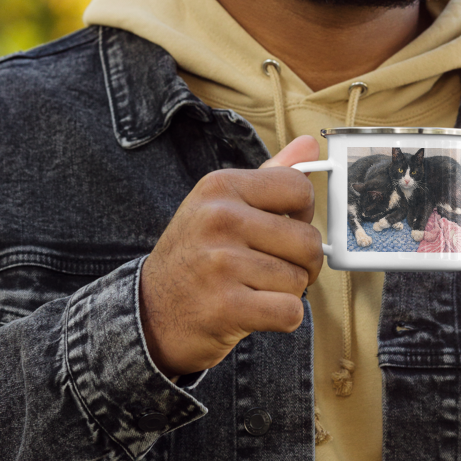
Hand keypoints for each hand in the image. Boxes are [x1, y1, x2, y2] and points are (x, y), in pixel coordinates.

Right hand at [139, 135, 322, 378]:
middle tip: (274, 268)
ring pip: (299, 279)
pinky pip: (290, 312)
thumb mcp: (222, 204)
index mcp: (221, 186)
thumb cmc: (197, 254)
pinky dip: (282, 318)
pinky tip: (255, 311)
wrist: (150, 313)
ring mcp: (221, 263)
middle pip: (307, 240)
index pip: (299, 189)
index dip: (303, 214)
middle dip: (302, 262)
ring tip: (253, 288)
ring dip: (286, 292)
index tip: (285, 228)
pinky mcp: (225, 307)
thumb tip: (310, 142)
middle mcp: (219, 218)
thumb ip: (270, 174)